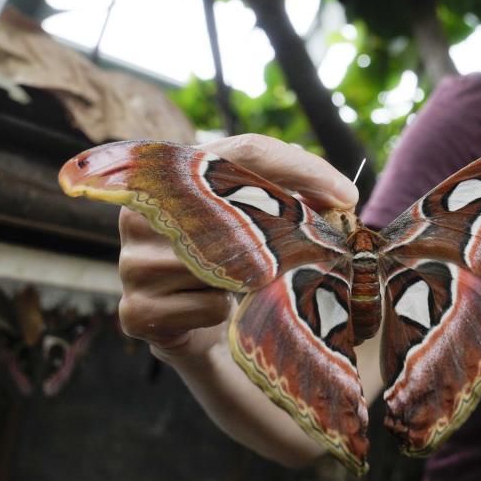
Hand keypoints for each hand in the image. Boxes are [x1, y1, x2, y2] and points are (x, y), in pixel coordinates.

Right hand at [116, 134, 358, 360]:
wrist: (194, 328)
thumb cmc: (232, 260)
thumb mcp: (258, 219)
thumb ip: (291, 191)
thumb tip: (343, 196)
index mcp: (168, 174)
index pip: (244, 151)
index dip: (300, 168)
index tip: (348, 195)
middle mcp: (140, 211)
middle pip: (229, 208)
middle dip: (281, 231)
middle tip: (314, 249)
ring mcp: (132, 263)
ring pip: (217, 265)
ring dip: (249, 278)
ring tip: (243, 283)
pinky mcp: (137, 312)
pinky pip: (206, 307)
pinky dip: (225, 312)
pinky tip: (219, 312)